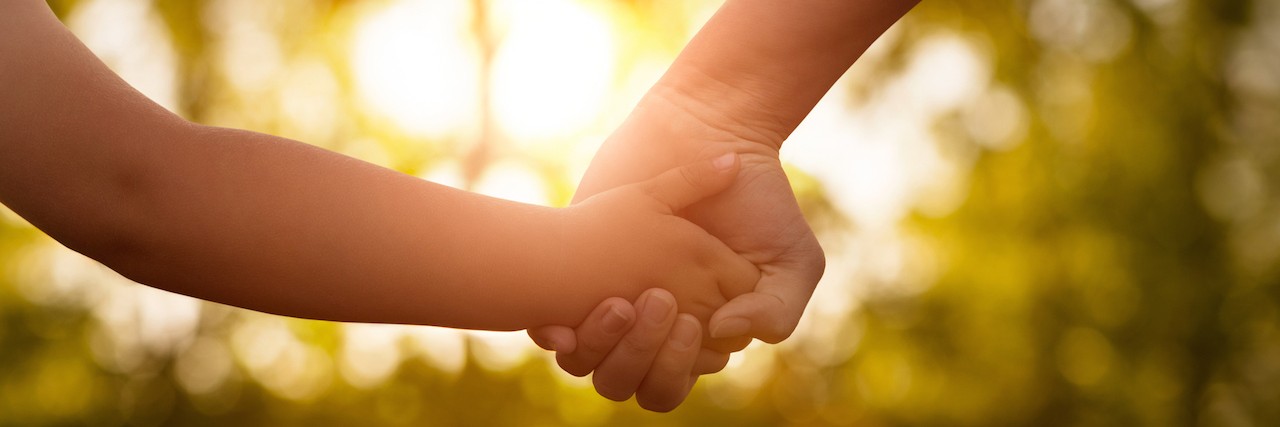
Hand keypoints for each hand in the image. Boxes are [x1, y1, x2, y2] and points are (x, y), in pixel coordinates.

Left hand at [529, 89, 824, 408]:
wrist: (711, 135)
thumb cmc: (758, 200)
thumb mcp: (792, 259)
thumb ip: (775, 310)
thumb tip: (720, 335)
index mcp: (697, 337)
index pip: (670, 384)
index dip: (674, 367)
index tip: (691, 320)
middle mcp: (651, 327)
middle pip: (629, 382)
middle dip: (639, 357)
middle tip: (660, 301)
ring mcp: (611, 302)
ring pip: (589, 366)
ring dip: (601, 347)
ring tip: (620, 301)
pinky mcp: (575, 272)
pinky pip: (554, 331)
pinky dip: (557, 334)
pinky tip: (564, 317)